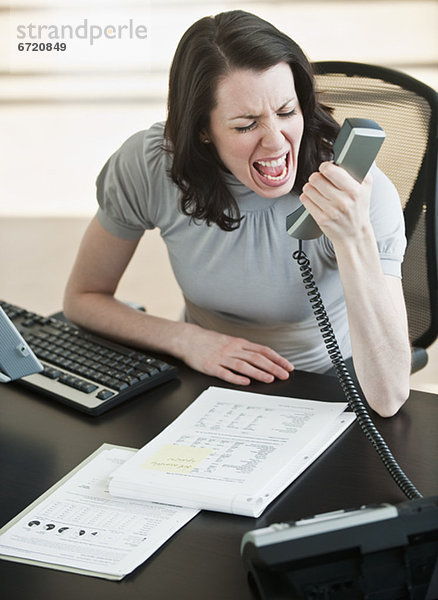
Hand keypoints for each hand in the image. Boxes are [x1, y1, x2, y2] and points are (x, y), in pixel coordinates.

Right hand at [176, 323, 293, 384]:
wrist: (187, 339)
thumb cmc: (209, 341)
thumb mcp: (230, 341)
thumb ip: (244, 350)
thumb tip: (262, 358)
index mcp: (239, 343)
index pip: (263, 350)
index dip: (277, 358)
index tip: (288, 366)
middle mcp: (232, 349)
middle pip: (256, 358)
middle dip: (273, 367)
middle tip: (284, 375)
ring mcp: (222, 358)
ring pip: (243, 365)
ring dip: (258, 372)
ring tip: (270, 379)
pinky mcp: (210, 366)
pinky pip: (225, 373)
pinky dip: (236, 378)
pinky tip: (245, 382)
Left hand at [300, 162, 372, 243]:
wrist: (355, 235)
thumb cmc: (359, 208)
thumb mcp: (366, 187)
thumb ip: (358, 170)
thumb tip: (345, 156)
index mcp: (355, 190)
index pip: (330, 170)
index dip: (325, 167)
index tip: (326, 169)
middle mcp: (343, 201)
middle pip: (316, 178)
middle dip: (316, 177)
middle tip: (320, 180)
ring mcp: (331, 211)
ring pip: (308, 189)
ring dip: (310, 187)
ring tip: (316, 190)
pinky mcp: (322, 219)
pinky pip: (305, 201)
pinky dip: (307, 197)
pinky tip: (313, 199)